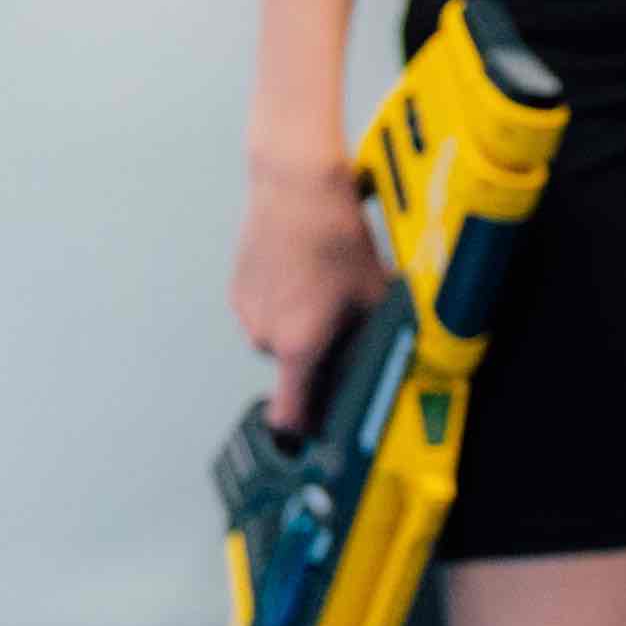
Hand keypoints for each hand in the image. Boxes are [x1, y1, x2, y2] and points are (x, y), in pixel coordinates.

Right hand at [231, 149, 386, 431]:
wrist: (295, 189)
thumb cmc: (337, 239)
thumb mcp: (375, 295)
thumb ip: (374, 339)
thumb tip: (387, 362)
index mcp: (298, 347)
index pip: (290, 415)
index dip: (306, 429)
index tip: (317, 436)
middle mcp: (264, 336)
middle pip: (295, 368)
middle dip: (320, 354)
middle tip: (346, 321)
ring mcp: (247, 312)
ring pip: (280, 336)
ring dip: (302, 324)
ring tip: (327, 284)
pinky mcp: (238, 289)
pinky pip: (266, 310)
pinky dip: (286, 300)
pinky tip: (307, 270)